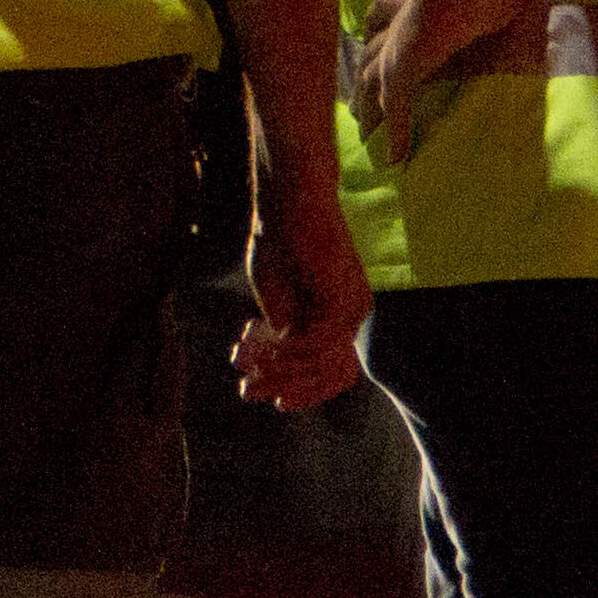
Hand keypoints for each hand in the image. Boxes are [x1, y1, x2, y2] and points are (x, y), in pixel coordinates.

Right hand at [232, 171, 370, 413]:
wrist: (288, 199)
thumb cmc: (277, 239)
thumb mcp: (273, 294)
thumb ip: (277, 331)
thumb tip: (265, 371)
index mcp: (341, 315)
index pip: (333, 373)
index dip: (301, 390)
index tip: (267, 399)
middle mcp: (354, 316)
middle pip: (332, 376)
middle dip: (287, 387)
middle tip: (247, 391)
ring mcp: (353, 309)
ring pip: (321, 363)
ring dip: (279, 368)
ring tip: (243, 361)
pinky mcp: (343, 299)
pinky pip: (315, 344)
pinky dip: (282, 350)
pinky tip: (254, 342)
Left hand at [347, 0, 580, 161]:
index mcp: (422, 5)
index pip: (390, 13)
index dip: (382, 24)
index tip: (373, 36)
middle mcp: (402, 28)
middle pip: (370, 54)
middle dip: (364, 75)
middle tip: (359, 99)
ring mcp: (398, 51)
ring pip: (370, 84)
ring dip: (368, 109)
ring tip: (365, 132)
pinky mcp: (401, 72)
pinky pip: (395, 111)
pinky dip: (395, 134)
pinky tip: (396, 158)